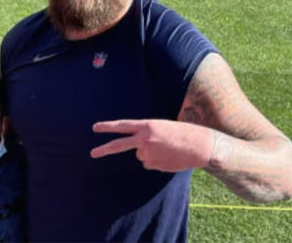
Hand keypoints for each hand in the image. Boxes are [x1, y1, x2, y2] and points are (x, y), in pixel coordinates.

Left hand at [90, 119, 213, 171]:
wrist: (199, 145)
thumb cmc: (182, 134)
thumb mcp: (162, 127)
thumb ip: (146, 135)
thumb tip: (137, 152)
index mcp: (147, 126)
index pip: (123, 125)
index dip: (108, 126)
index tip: (95, 128)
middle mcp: (144, 139)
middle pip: (119, 145)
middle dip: (104, 149)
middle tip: (92, 153)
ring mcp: (147, 153)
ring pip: (141, 156)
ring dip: (151, 154)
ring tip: (167, 149)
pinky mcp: (153, 165)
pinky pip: (149, 164)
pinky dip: (157, 162)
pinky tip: (169, 157)